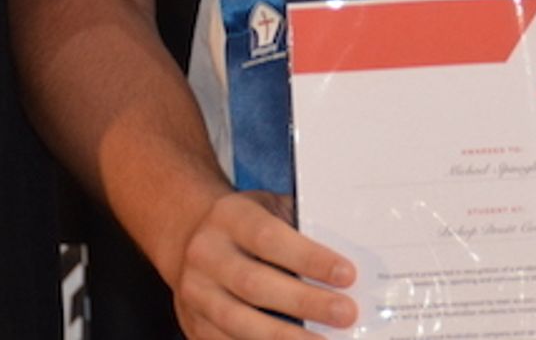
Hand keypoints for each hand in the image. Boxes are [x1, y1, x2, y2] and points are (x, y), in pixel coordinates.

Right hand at [171, 188, 356, 339]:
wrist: (188, 235)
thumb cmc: (245, 224)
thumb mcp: (268, 208)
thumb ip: (300, 228)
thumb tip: (347, 260)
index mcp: (229, 218)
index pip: (269, 238)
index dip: (309, 258)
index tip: (347, 275)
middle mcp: (206, 255)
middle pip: (255, 284)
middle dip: (305, 303)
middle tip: (345, 313)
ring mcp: (195, 294)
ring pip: (239, 322)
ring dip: (286, 338)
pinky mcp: (194, 325)